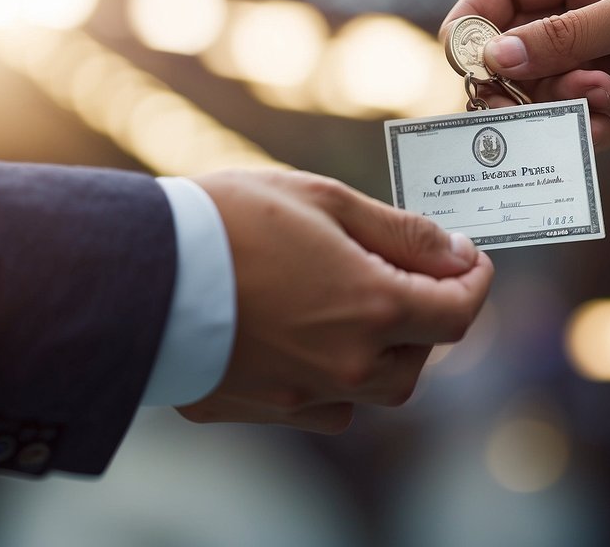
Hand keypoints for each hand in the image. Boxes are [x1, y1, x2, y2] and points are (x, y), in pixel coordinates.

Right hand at [177, 169, 492, 432]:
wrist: (134, 270)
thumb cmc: (228, 220)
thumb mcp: (323, 201)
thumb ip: (398, 232)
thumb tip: (455, 252)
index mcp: (370, 308)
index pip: (456, 313)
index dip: (476, 283)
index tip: (473, 260)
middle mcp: (344, 365)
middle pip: (420, 360)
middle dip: (431, 320)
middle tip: (416, 277)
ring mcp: (298, 396)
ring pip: (373, 391)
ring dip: (386, 354)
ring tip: (363, 305)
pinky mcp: (256, 409)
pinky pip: (320, 406)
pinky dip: (335, 377)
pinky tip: (314, 338)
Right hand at [443, 0, 609, 147]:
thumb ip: (570, 36)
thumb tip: (495, 60)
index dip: (473, 27)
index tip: (462, 67)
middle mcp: (585, 11)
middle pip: (516, 52)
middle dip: (511, 83)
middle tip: (514, 112)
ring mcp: (609, 55)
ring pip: (551, 92)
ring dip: (560, 108)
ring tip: (601, 103)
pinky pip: (591, 119)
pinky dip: (590, 130)